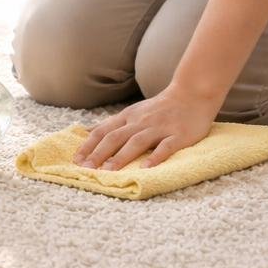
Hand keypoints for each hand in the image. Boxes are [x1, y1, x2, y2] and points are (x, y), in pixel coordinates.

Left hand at [72, 84, 224, 169]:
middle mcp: (139, 122)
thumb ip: (112, 123)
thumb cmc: (159, 107)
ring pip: (136, 142)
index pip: (102, 131)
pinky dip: (155, 157)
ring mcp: (158, 128)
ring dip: (121, 158)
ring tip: (109, 173)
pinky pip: (165, 147)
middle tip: (86, 170)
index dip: (88, 146)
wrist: (191, 94)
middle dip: (99, 154)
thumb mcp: (132, 112)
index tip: (76, 161)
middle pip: (115, 137)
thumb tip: (86, 131)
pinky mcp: (177, 135)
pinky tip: (146, 168)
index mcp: (127, 117)